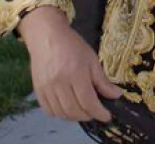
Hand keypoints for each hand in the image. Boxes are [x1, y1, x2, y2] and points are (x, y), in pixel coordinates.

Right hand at [19, 7, 123, 122]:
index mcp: (76, 74)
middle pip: (75, 111)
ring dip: (74, 117)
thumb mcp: (92, 59)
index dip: (99, 113)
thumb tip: (116, 95)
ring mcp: (46, 88)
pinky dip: (60, 114)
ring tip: (82, 110)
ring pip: (61, 114)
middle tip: (95, 112)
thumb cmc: (72, 45)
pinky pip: (49, 111)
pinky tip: (67, 107)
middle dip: (88, 116)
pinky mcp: (37, 90)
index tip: (106, 116)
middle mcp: (59, 83)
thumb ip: (102, 81)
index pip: (88, 102)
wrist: (47, 36)